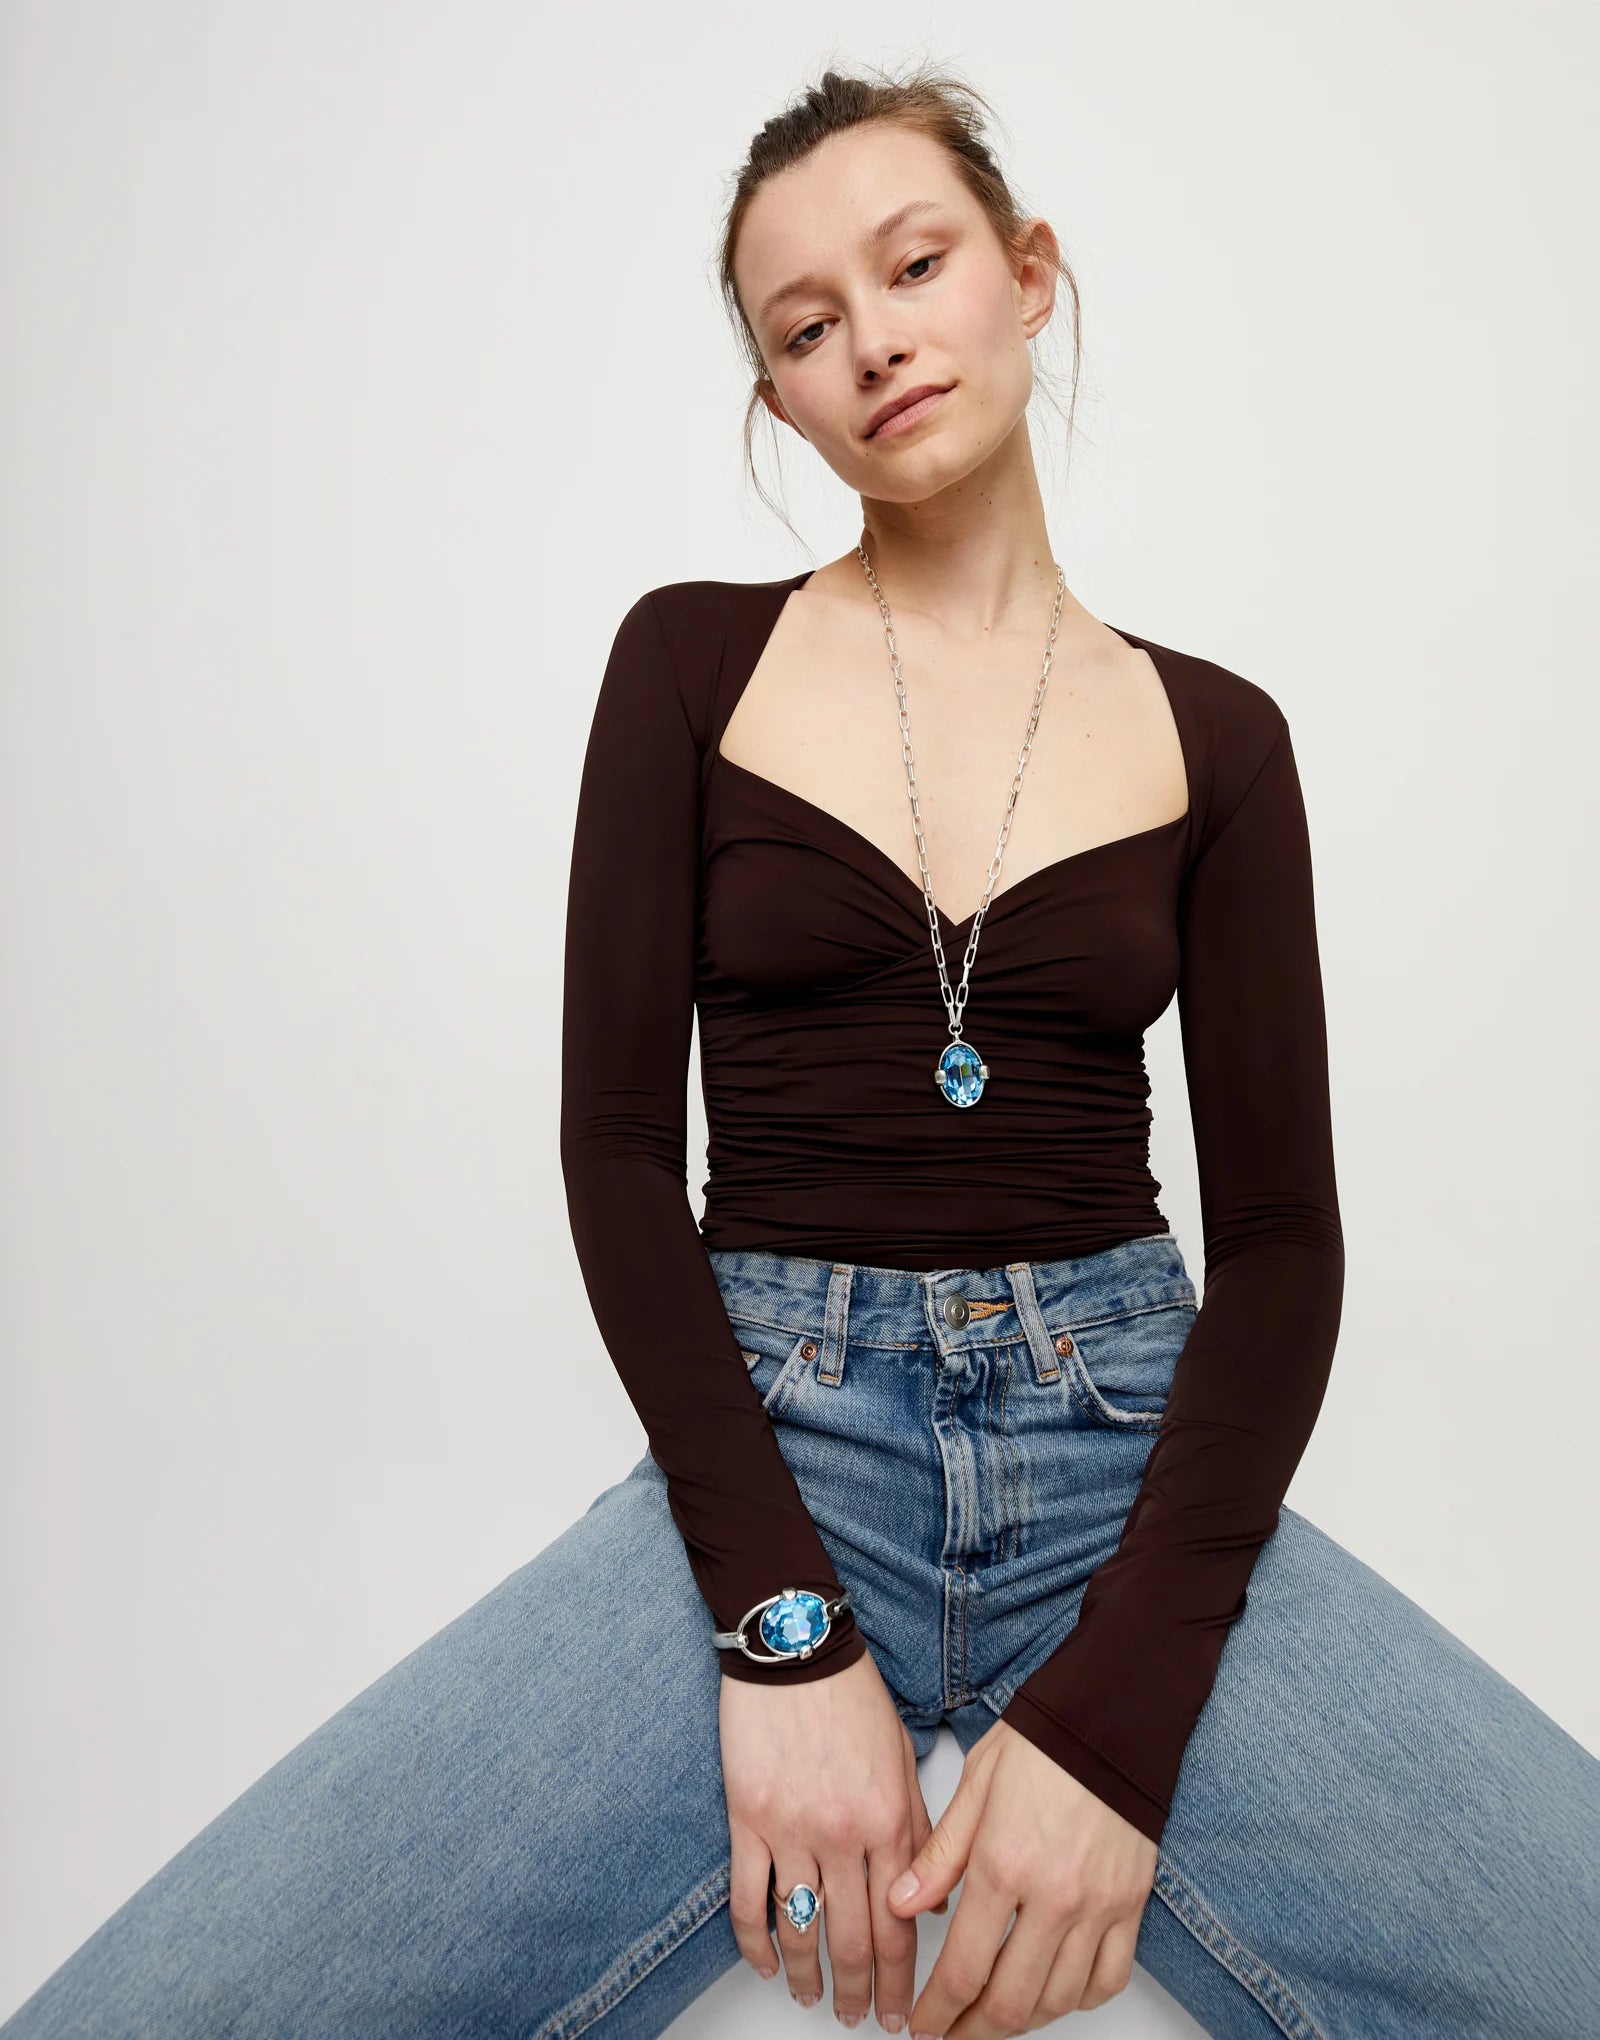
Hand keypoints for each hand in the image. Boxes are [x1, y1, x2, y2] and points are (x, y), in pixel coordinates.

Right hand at [721, 1648, 947, 2029]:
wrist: (795, 1648)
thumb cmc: (852, 1694)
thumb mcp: (903, 1757)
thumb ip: (922, 1828)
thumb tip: (931, 1895)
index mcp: (890, 1821)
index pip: (901, 1926)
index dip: (902, 1981)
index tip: (903, 2014)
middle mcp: (844, 1836)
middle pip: (853, 1941)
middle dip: (859, 1994)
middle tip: (860, 2020)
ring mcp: (792, 1831)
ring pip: (801, 1931)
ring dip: (808, 1977)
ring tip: (812, 2000)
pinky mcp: (748, 1819)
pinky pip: (748, 1899)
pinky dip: (754, 1942)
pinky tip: (763, 1962)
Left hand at [887, 1718, 1157, 2034]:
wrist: (1113, 1716)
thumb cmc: (1042, 1741)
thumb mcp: (975, 1785)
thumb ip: (939, 1855)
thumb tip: (902, 1904)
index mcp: (1004, 1865)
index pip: (963, 1969)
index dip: (937, 2011)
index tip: (921, 2025)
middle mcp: (1053, 1897)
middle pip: (1009, 2002)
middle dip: (971, 2031)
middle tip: (949, 2035)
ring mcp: (1098, 1906)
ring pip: (1057, 2000)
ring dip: (1020, 2021)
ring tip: (992, 2017)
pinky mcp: (1130, 1904)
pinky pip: (1107, 1979)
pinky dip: (1078, 2000)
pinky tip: (1053, 1994)